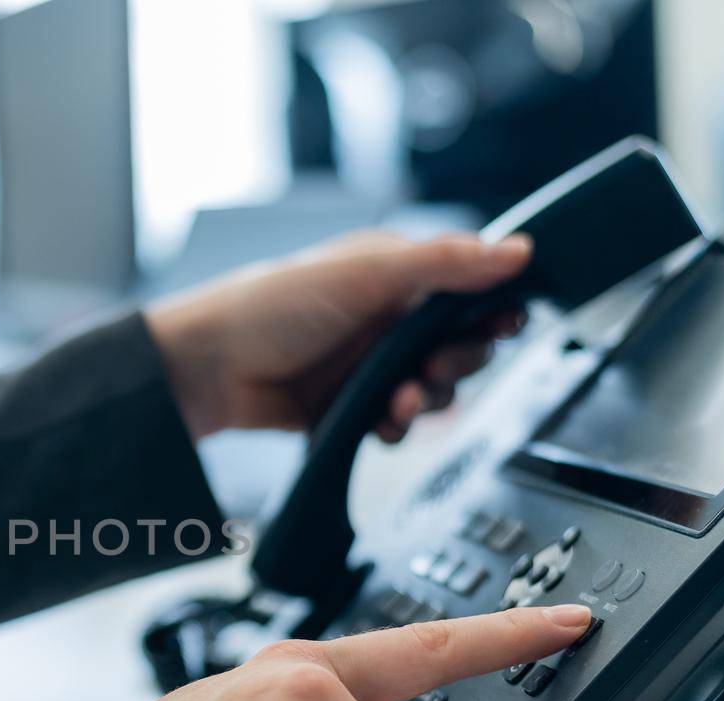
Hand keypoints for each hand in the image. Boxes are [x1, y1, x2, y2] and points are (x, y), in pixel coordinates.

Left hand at [145, 231, 533, 441]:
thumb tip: (516, 250)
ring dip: (427, 401)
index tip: (502, 326)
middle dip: (457, 364)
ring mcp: (368, 364)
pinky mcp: (350, 407)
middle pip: (458, 347)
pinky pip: (395, 424)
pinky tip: (382, 424)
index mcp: (394, 274)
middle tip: (434, 369)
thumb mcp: (365, 272)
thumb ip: (444, 263)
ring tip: (400, 402)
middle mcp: (385, 318)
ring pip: (432, 390)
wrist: (207, 370)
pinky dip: (396, 428)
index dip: (491, 311)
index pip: (467, 290)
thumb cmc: (269, 305)